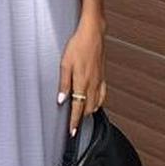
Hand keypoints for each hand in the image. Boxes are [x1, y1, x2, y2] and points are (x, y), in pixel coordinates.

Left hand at [57, 16, 106, 135]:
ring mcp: (99, 80)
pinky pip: (102, 94)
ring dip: (89, 111)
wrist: (93, 33)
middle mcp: (92, 83)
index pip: (78, 108)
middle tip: (74, 125)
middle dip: (81, 118)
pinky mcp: (103, 76)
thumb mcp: (65, 63)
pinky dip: (98, 102)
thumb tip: (61, 99)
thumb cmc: (78, 45)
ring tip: (82, 116)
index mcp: (82, 82)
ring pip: (96, 103)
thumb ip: (63, 83)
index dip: (74, 121)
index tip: (72, 131)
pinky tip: (95, 103)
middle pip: (88, 108)